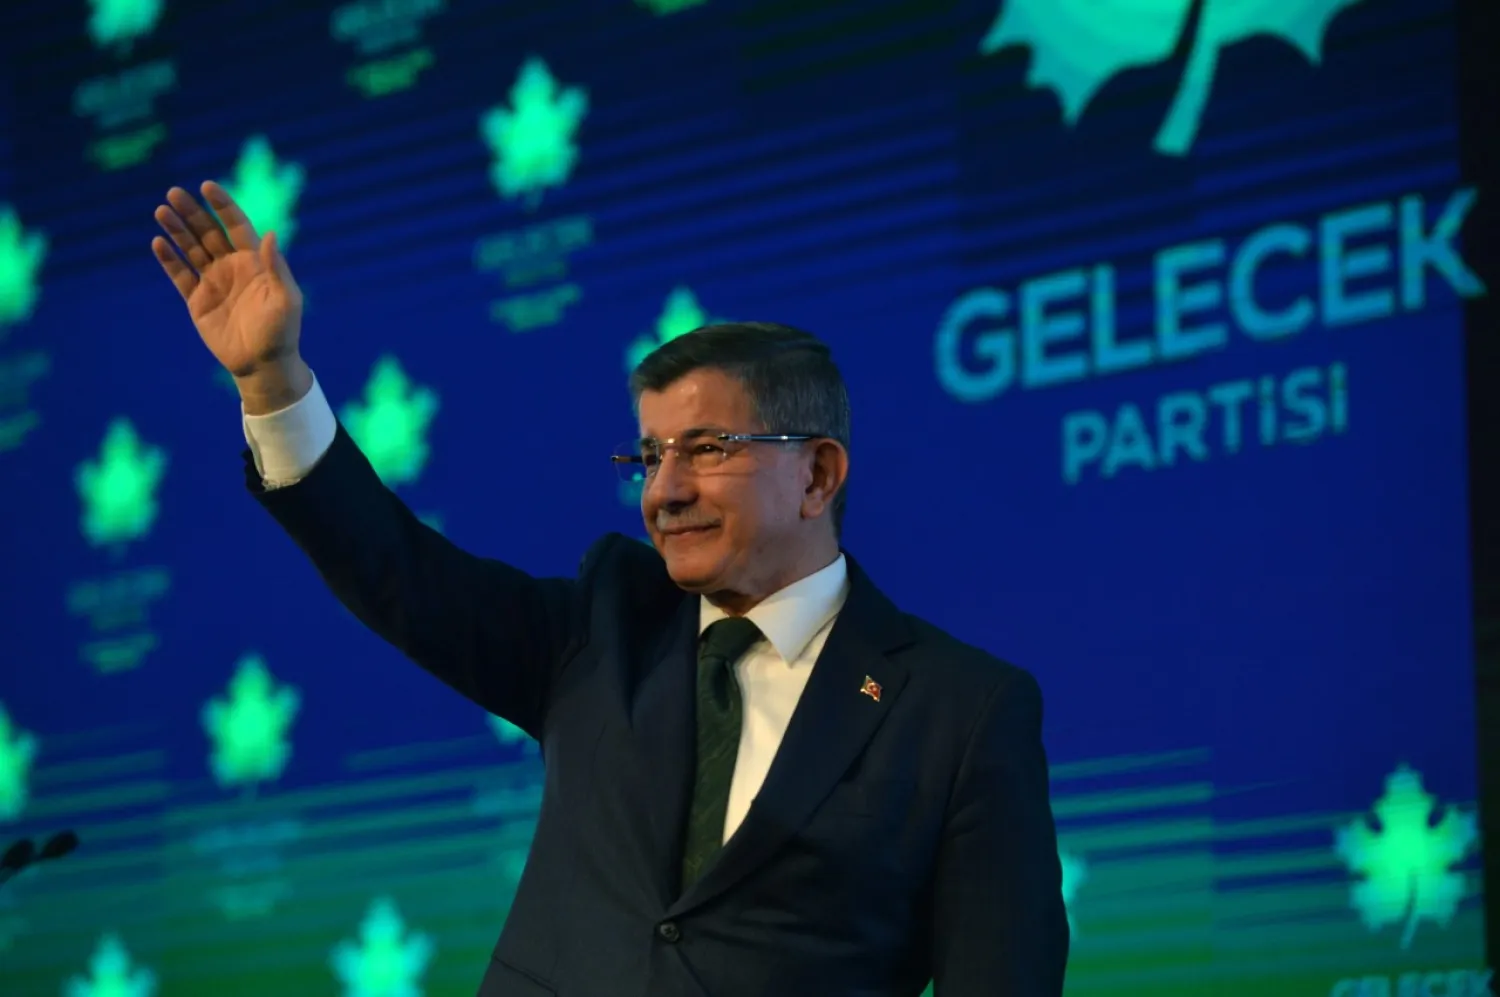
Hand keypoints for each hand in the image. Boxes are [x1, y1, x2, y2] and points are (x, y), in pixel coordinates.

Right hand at [152, 182, 302, 378]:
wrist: (262, 364)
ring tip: (162, 211)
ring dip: (176, 230)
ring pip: (191, 249)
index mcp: (254, 262)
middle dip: (192, 212)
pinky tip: (158, 243)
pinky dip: (169, 260)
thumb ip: (276, 267)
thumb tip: (271, 233)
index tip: (207, 186)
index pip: (236, 226)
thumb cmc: (281, 332)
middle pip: (209, 232)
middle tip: (173, 192)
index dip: (223, 205)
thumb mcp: (286, 299)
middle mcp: (232, 267)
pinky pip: (180, 275)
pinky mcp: (197, 301)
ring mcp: (213, 282)